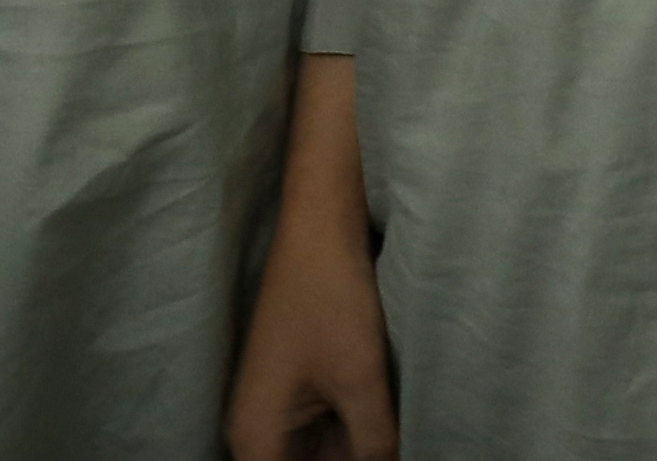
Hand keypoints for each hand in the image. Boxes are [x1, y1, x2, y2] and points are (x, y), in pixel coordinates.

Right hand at [225, 56, 395, 460]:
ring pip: (326, 455)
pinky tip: (397, 425)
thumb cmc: (328, 291)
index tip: (379, 460)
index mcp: (255, 436)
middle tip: (397, 445)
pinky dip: (364, 433)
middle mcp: (260, 428)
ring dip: (363, 450)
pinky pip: (334, 430)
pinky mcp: (306, 385)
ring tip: (400, 433)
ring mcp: (283, 406)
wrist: (321, 220)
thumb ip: (376, 446)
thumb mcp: (360, 380)